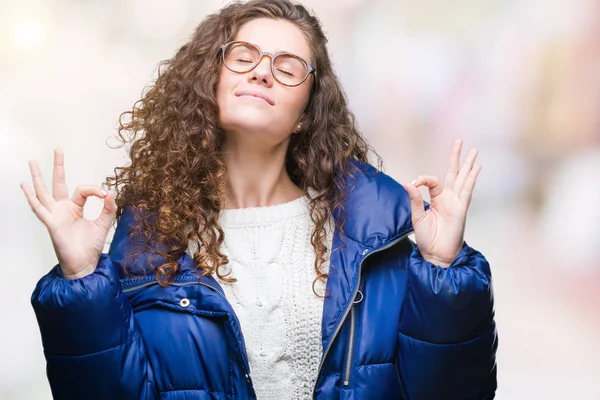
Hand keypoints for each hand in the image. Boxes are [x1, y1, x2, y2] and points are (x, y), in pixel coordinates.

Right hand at [20, 149, 117, 278]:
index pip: (82, 190)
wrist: (85, 264)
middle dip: (58, 167)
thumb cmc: (90, 246)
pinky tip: (24, 186)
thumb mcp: (104, 224)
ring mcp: (55, 215)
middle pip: (58, 183)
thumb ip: (108, 208)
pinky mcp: (51, 224)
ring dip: (38, 177)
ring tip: (33, 161)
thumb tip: (111, 192)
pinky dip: (31, 198)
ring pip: (44, 192)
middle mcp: (63, 209)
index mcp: (75, 208)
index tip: (104, 194)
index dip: (93, 189)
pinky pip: (39, 209)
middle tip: (58, 149)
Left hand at [401, 139, 481, 267]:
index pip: (431, 181)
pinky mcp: (461, 208)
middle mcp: (448, 198)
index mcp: (436, 199)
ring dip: (468, 164)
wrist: (435, 254)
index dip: (422, 179)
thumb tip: (408, 183)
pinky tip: (476, 167)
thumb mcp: (417, 217)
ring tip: (474, 150)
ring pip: (463, 178)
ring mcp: (456, 202)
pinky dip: (471, 178)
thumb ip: (415, 200)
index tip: (413, 184)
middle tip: (459, 141)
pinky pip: (467, 190)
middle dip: (456, 157)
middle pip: (453, 173)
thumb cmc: (427, 239)